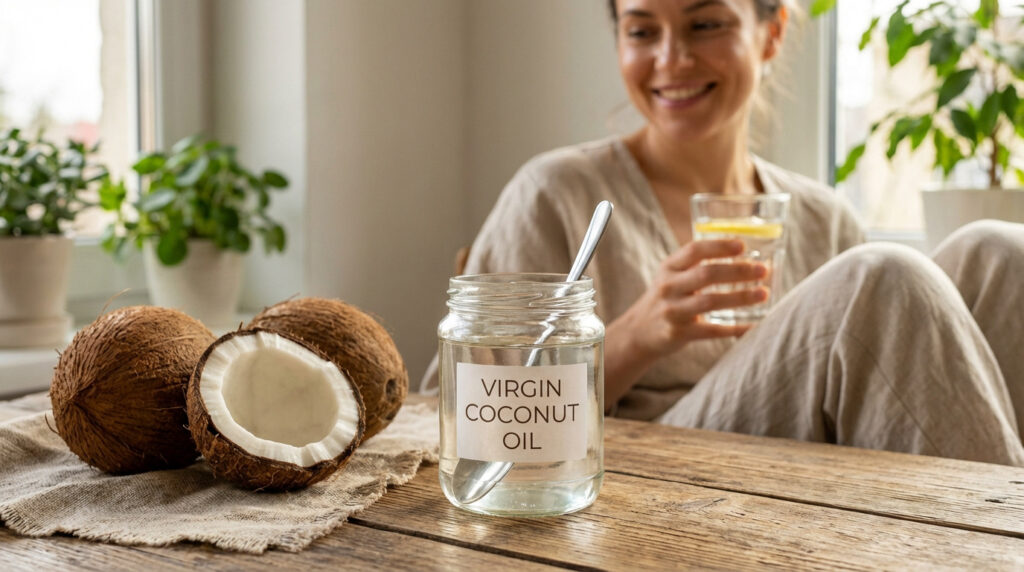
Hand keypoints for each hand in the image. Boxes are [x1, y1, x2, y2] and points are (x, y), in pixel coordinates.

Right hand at [604, 239, 767, 402]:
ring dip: (741, 297)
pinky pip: (712, 331)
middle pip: (706, 274)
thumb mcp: (671, 275)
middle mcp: (668, 287)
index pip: (694, 250)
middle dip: (738, 271)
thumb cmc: (665, 298)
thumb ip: (696, 263)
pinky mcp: (679, 333)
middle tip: (762, 270)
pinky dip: (735, 329)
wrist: (638, 332)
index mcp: (669, 268)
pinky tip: (754, 326)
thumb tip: (742, 250)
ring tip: (763, 294)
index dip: (720, 246)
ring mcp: (673, 311)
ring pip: (710, 301)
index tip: (743, 246)